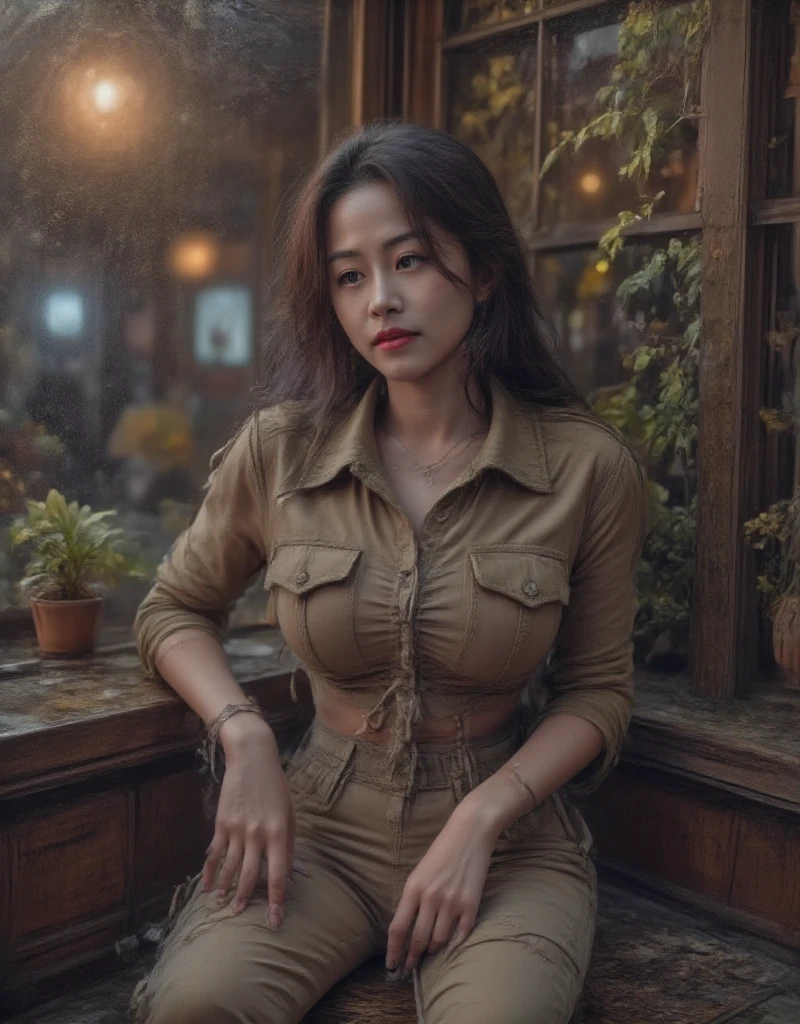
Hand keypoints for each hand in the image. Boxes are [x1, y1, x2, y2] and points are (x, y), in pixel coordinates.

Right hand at [202, 714, 293, 929]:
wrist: (252, 758)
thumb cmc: (276, 786)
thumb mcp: (289, 813)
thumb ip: (287, 843)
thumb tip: (285, 871)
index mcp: (278, 833)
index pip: (277, 874)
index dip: (275, 900)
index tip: (274, 920)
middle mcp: (257, 834)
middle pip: (249, 875)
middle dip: (244, 898)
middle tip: (239, 915)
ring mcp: (237, 829)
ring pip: (229, 867)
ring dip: (225, 889)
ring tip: (222, 906)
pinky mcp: (221, 823)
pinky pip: (215, 853)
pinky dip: (210, 872)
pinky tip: (206, 887)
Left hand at [386, 798, 497, 973]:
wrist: (470, 832)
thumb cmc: (442, 850)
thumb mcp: (420, 871)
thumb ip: (413, 898)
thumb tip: (407, 928)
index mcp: (413, 888)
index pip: (398, 929)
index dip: (393, 952)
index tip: (391, 967)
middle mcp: (431, 897)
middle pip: (418, 940)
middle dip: (412, 958)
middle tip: (410, 967)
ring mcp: (452, 902)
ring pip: (439, 941)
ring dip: (434, 950)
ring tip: (431, 952)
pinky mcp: (471, 904)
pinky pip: (461, 935)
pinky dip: (454, 943)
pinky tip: (451, 944)